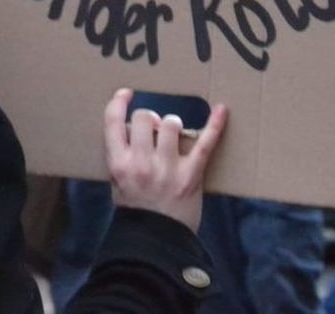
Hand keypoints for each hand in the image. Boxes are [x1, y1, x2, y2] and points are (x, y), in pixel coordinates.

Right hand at [103, 88, 227, 231]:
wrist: (156, 242)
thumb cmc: (136, 210)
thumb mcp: (117, 182)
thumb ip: (123, 154)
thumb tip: (138, 127)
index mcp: (118, 164)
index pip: (113, 121)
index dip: (118, 102)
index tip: (126, 93)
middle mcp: (141, 163)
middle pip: (145, 118)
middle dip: (151, 119)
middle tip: (156, 130)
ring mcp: (167, 168)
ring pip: (172, 124)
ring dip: (173, 125)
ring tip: (175, 134)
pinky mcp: (191, 175)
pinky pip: (204, 143)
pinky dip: (214, 125)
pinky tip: (221, 109)